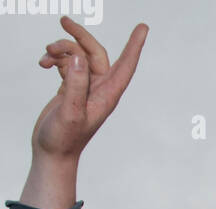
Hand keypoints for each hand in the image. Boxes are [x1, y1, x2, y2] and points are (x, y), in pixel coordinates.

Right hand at [30, 18, 146, 163]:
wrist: (52, 152)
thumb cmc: (64, 139)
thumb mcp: (70, 112)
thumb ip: (75, 85)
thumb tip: (78, 58)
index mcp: (107, 96)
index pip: (125, 65)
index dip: (134, 46)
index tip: (143, 27)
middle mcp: (100, 90)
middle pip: (96, 53)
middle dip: (80, 36)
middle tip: (62, 20)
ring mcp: (86, 88)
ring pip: (79, 56)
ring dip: (62, 49)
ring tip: (45, 56)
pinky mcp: (72, 88)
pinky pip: (68, 64)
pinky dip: (55, 58)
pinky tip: (43, 63)